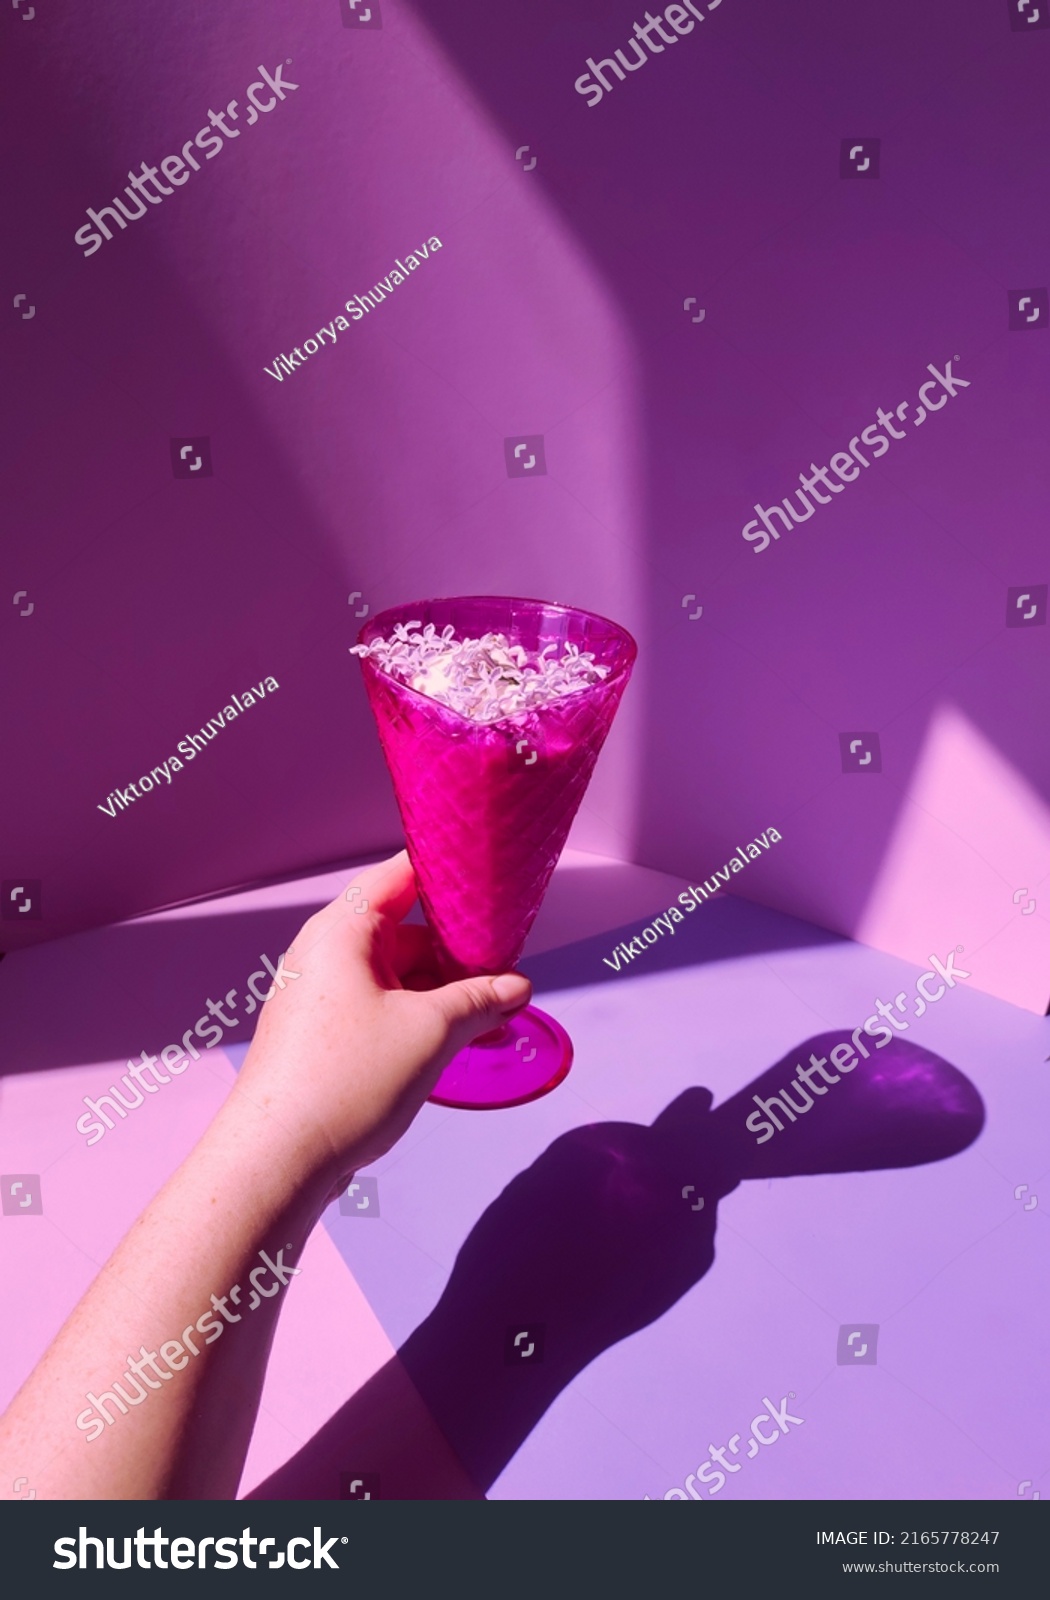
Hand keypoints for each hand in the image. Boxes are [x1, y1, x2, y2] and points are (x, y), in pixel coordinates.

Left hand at [228, 851, 530, 1197]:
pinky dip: (419, 1013)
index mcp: (343, 929)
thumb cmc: (346, 1080)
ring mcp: (320, 993)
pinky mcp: (321, 1032)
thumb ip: (480, 1001)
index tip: (495, 883)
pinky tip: (457, 1039)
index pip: (403, 874)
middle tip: (508, 967)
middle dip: (458, 948)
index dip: (450, 874)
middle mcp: (326, 952)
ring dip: (444, 989)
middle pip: (405, 927)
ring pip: (396, 972)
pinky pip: (381, 1004)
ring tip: (493, 1014)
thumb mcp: (431, 1032)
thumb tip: (517, 987)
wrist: (277, 1158)